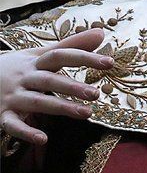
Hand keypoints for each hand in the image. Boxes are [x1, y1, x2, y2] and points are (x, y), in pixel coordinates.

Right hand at [0, 29, 113, 144]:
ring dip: (60, 107)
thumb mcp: (40, 54)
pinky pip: (12, 125)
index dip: (85, 57)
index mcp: (35, 62)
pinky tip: (43, 139)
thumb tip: (101, 33)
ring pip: (37, 102)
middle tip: (96, 93)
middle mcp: (24, 78)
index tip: (109, 62)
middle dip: (73, 87)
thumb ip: (71, 45)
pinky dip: (26, 132)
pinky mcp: (2, 114)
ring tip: (86, 113)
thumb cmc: (17, 67)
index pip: (61, 55)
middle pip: (49, 80)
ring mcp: (13, 97)